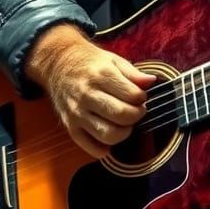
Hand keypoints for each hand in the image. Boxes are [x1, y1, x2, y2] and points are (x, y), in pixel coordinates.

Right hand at [25, 24, 156, 158]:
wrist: (58, 64)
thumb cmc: (90, 63)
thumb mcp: (113, 60)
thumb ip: (134, 73)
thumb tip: (151, 82)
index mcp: (101, 75)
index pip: (132, 95)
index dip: (142, 98)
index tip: (140, 97)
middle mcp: (87, 95)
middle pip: (121, 116)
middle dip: (136, 115)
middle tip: (136, 110)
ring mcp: (77, 112)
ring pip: (108, 134)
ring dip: (124, 133)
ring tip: (124, 123)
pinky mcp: (70, 126)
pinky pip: (90, 147)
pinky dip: (104, 148)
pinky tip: (110, 137)